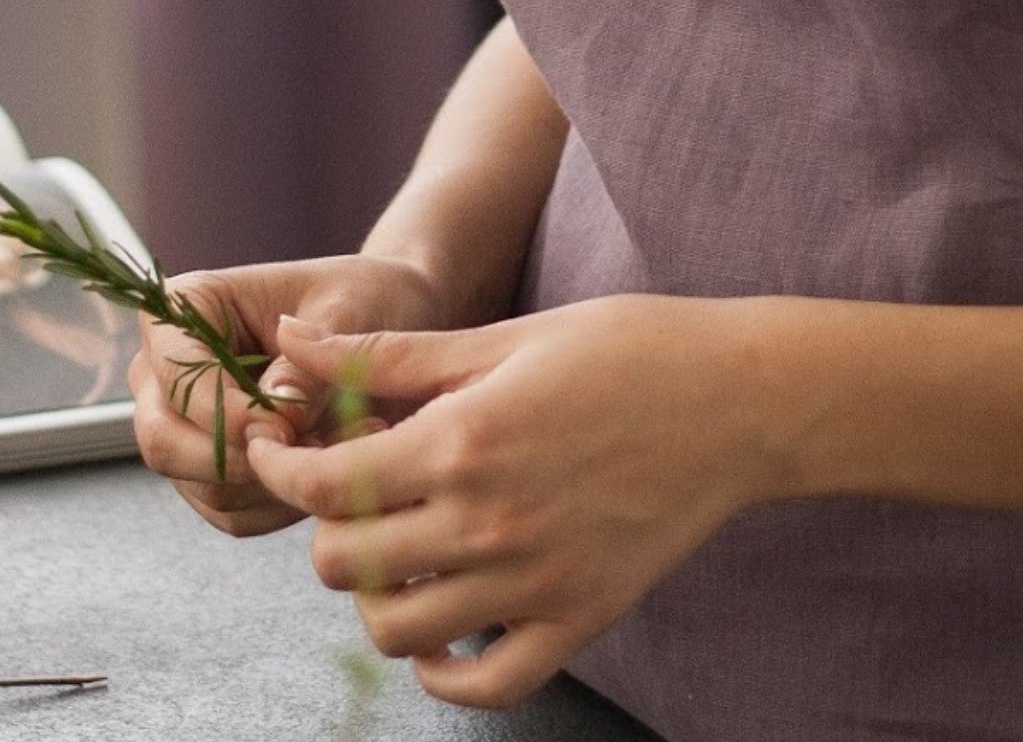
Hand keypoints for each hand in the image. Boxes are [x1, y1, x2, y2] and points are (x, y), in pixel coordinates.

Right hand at [126, 254, 447, 536]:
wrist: (390, 324)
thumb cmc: (364, 298)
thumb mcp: (348, 310)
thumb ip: (309, 359)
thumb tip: (275, 410)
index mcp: (186, 308)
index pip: (176, 377)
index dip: (227, 413)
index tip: (289, 425)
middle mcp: (168, 372)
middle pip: (164, 441)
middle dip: (242, 458)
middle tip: (316, 448)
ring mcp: (185, 427)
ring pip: (202, 484)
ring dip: (279, 482)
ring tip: (349, 446)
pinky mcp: (214, 472)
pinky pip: (233, 513)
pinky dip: (286, 504)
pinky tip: (334, 469)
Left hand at [247, 295, 785, 707]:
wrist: (742, 399)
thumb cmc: (627, 349)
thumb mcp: (503, 337)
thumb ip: (390, 355)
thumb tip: (290, 342)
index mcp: (462, 441)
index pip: (322, 483)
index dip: (280, 466)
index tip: (282, 450)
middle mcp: (488, 522)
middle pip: (342, 563)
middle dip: (323, 526)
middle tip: (351, 493)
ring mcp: (535, 581)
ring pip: (395, 631)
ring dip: (372, 595)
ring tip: (397, 551)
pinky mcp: (580, 618)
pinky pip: (486, 684)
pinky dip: (444, 672)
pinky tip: (442, 628)